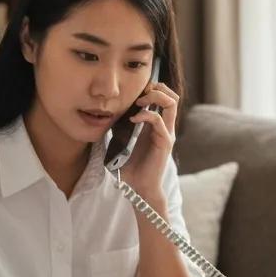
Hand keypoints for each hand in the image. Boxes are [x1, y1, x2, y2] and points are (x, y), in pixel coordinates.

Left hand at [120, 80, 178, 205]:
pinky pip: (160, 121)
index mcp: (157, 126)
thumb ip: (119, 128)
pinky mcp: (165, 142)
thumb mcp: (122, 142)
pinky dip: (146, 115)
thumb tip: (103, 116)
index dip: (153, 89)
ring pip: (172, 104)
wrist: (139, 188)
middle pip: (172, 97)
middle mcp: (165, 127)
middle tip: (141, 93)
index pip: (164, 99)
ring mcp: (167, 134)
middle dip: (157, 88)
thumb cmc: (131, 167)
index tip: (136, 92)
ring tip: (139, 102)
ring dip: (155, 97)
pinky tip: (133, 119)